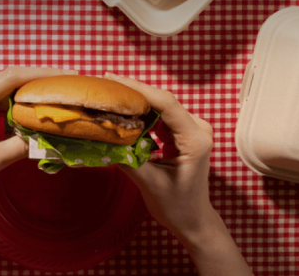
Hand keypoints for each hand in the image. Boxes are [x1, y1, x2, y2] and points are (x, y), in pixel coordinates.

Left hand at [0, 66, 76, 214]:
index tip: (68, 76)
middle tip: (69, 86)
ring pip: (4, 85)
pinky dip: (16, 100)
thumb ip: (23, 146)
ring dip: (29, 90)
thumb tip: (52, 138)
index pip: (12, 78)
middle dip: (41, 80)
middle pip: (10, 77)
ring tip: (56, 96)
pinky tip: (33, 108)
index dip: (42, 75)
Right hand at [104, 72, 214, 237]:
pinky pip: (160, 116)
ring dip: (135, 101)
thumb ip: (126, 158)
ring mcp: (191, 129)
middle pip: (163, 101)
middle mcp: (198, 128)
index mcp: (195, 139)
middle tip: (104, 83)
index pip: (166, 104)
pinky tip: (122, 110)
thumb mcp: (149, 184)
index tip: (113, 80)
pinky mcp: (182, 132)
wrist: (193, 220)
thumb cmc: (177, 206)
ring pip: (160, 106)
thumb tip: (100, 138)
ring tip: (109, 94)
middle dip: (133, 91)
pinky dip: (141, 113)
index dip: (139, 89)